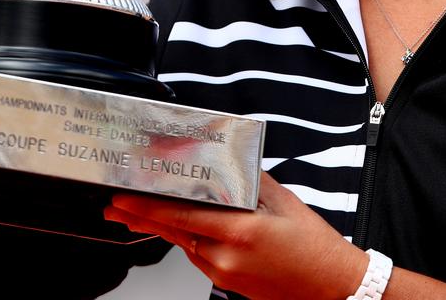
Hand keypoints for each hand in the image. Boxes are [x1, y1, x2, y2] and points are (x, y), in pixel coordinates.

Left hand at [104, 172, 366, 299]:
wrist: (331, 287)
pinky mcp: (225, 281)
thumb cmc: (313, 246)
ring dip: (163, 226)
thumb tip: (227, 158)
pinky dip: (186, 238)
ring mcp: (223, 272)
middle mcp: (225, 255)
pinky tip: (181, 227)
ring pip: (184, 243)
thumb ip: (249, 179)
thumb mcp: (282, 201)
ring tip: (135, 213)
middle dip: (139, 217)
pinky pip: (197, 255)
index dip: (146, 206)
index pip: (180, 214)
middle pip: (173, 230)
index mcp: (238, 230)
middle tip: (114, 205)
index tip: (123, 197)